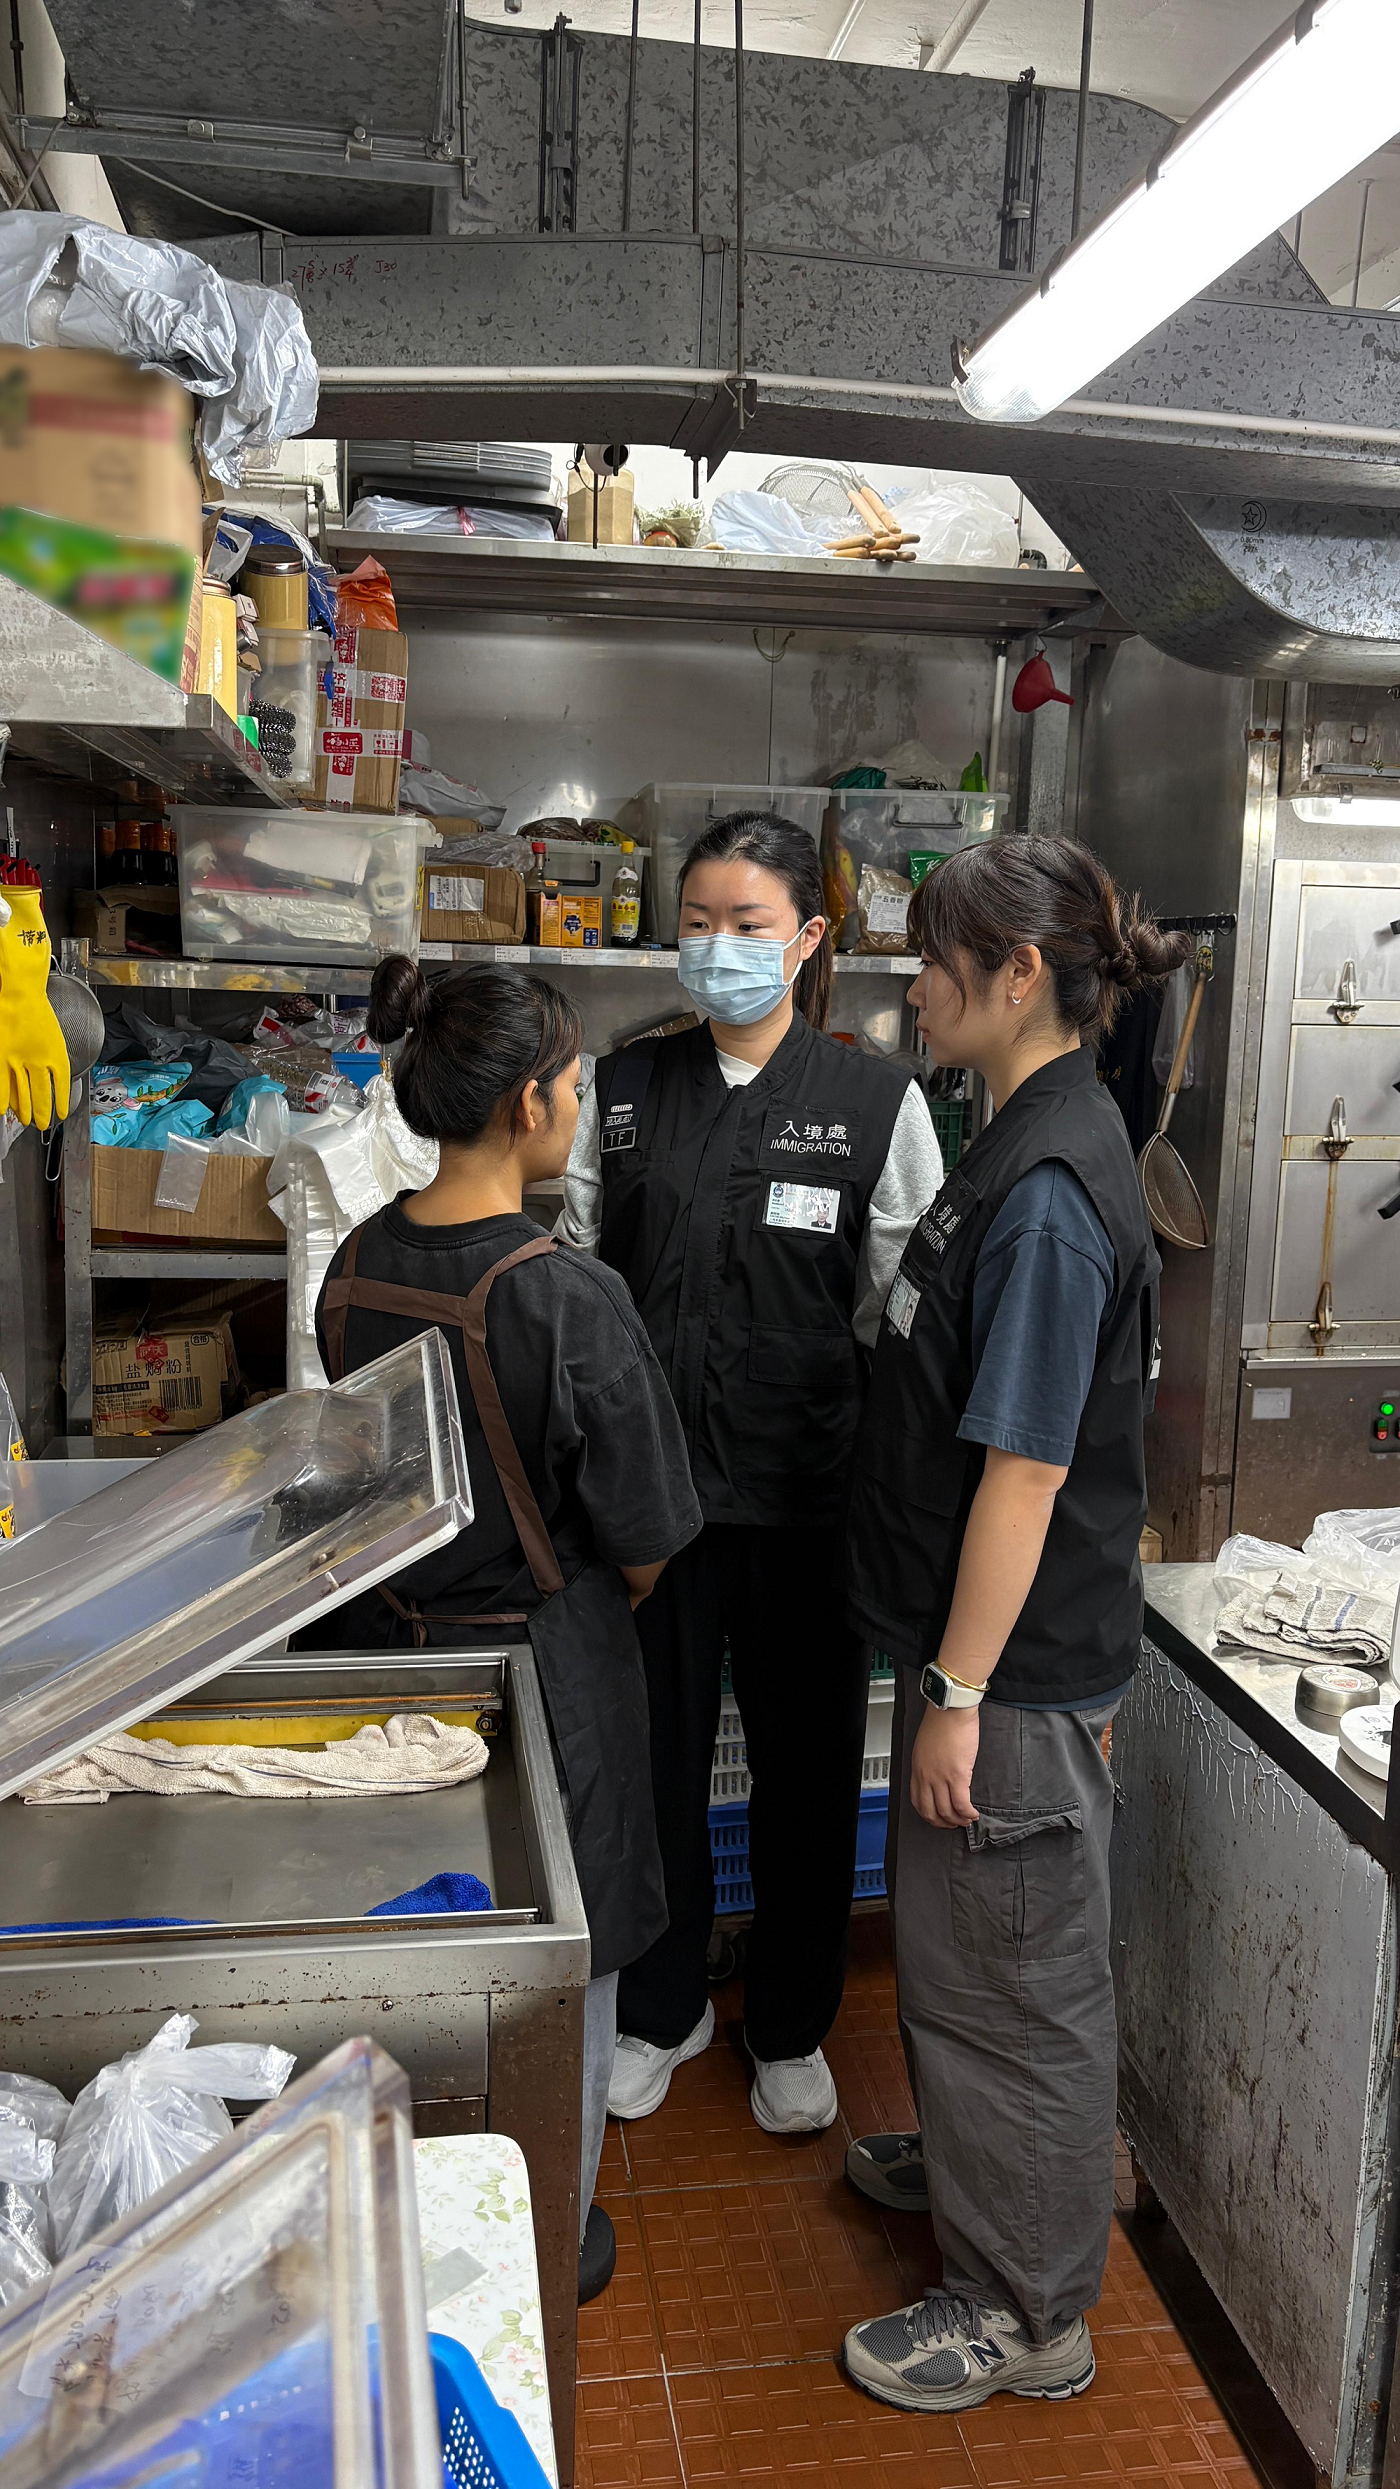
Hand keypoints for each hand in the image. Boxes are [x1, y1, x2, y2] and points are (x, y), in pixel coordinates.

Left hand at [911, 1703, 980, 1828]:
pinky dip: (968, 1814)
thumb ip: (927, 1764)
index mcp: (917, 1769)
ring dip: (958, 1821)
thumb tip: (937, 1777)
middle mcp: (926, 1777)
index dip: (929, 1815)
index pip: (918, 1802)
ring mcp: (941, 1778)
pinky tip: (974, 1814)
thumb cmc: (940, 1722)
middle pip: (931, 1812)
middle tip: (953, 1824)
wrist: (950, 1710)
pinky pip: (962, 1804)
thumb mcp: (925, 1746)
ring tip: (967, 1820)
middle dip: (943, 1823)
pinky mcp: (958, 1776)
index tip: (938, 1817)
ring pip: (947, 1812)